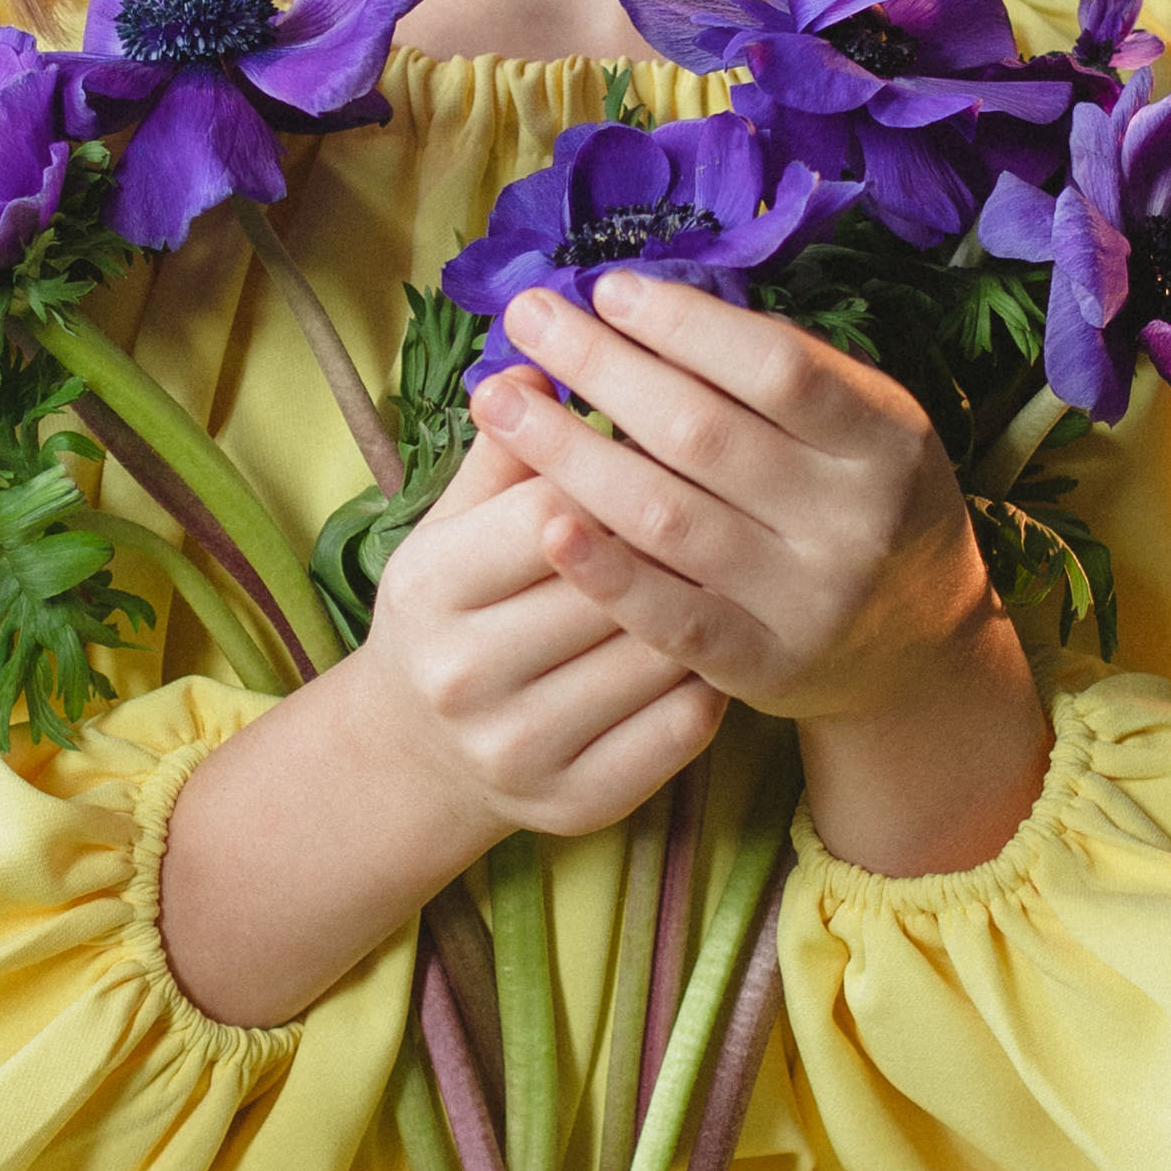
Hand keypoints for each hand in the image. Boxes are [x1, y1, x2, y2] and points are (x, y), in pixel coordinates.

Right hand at [355, 400, 725, 843]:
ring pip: (656, 650)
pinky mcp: (576, 803)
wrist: (421, 753)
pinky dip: (711, 674)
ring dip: (709, 597)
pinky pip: (680, 726)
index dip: (621, 467)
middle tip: (746, 482)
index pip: (549, 509)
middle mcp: (463, 675)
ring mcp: (520, 748)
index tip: (677, 430)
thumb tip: (539, 367)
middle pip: (610, 581)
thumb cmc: (458, 608)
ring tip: (750, 551)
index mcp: (428, 588)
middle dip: (676, 528)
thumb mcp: (456, 525)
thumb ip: (504, 454)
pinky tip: (729, 635)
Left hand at [471, 271, 1050, 874]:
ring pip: (668, 518)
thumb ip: (780, 369)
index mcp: (886, 439)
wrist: (921, 650)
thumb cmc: (864, 503)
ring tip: (499, 401)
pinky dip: (604, 572)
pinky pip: (670, 618)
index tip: (607, 289)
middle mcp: (853, 520)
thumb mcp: (866, 424)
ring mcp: (807, 600)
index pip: (778, 368)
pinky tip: (542, 523)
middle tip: (527, 317)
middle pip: (703, 434)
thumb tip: (649, 302)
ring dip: (569, 454)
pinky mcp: (764, 666)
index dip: (685, 324)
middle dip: (601, 366)